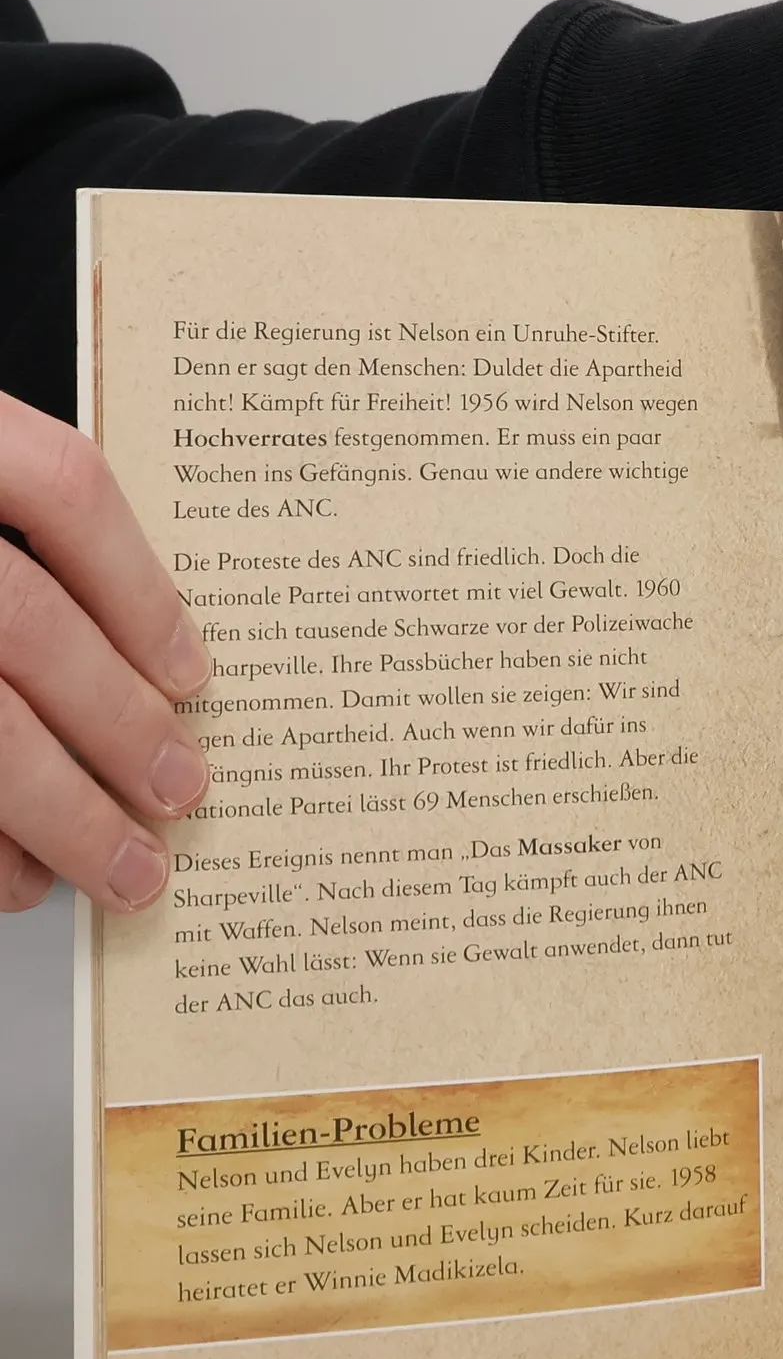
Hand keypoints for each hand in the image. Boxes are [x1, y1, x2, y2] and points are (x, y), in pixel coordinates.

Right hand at [0, 392, 210, 913]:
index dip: (139, 586)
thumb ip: (9, 547)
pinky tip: (10, 874)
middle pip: (19, 622)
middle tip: (177, 791)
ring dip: (58, 811)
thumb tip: (138, 666)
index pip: (55, 484)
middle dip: (117, 722)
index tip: (189, 672)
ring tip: (121, 865)